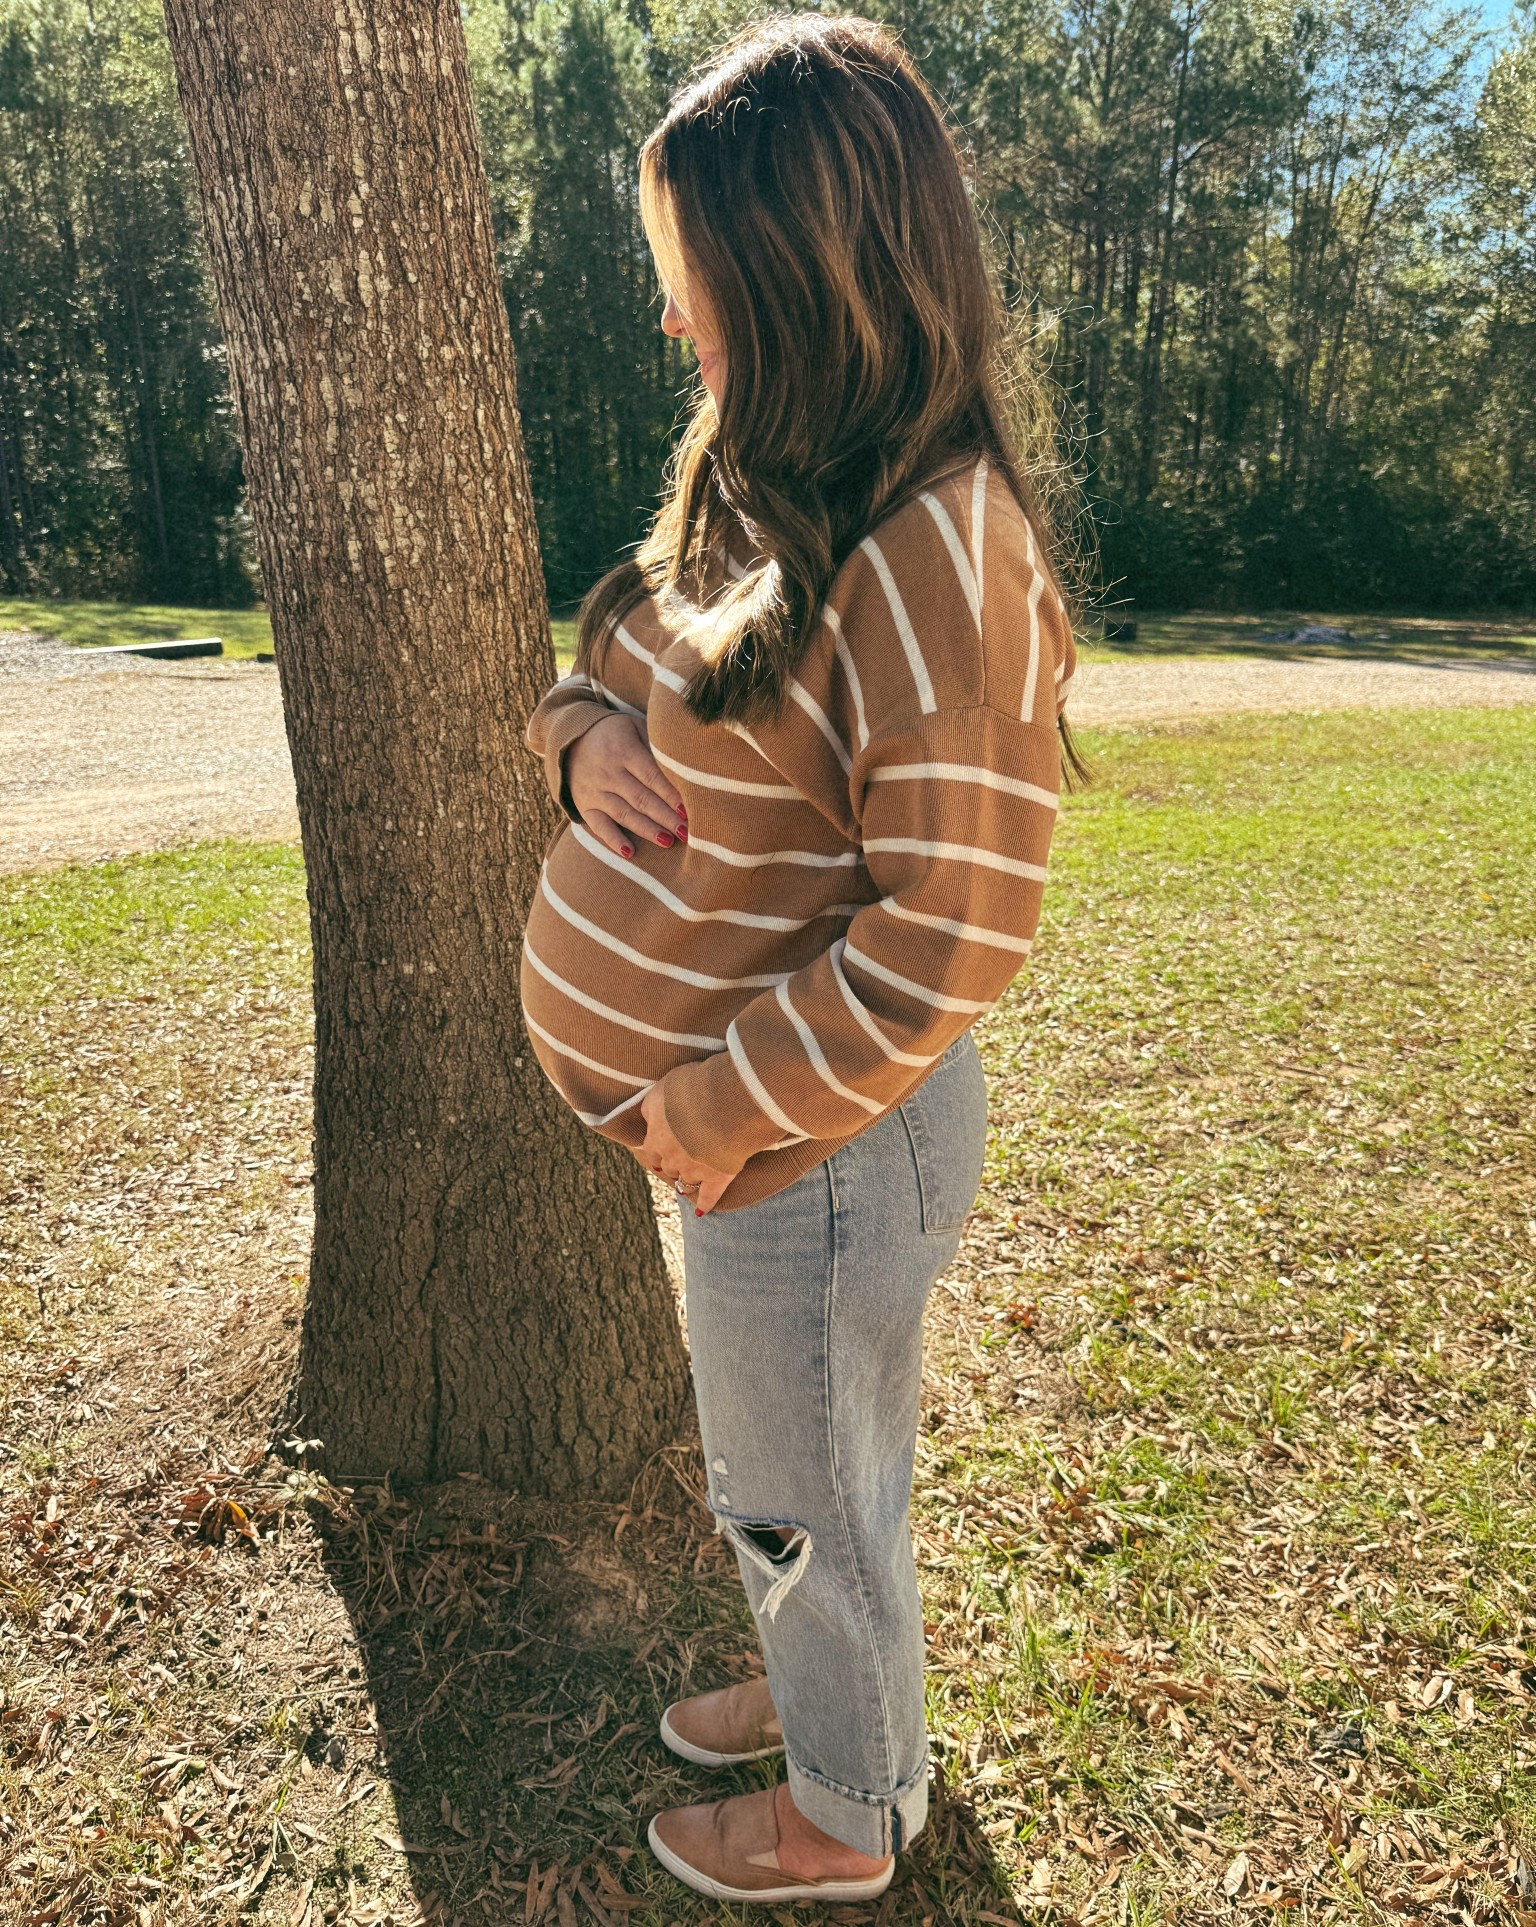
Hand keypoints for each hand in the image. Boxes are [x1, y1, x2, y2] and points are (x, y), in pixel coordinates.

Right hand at [565, 714, 685, 857]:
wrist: (571, 738)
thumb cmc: (615, 733)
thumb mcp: (634, 727)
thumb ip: (655, 744)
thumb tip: (684, 766)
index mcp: (624, 751)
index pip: (652, 776)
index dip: (671, 794)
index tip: (689, 810)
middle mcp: (608, 772)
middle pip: (641, 799)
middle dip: (665, 817)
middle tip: (687, 832)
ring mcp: (594, 791)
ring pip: (624, 814)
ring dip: (647, 830)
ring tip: (668, 842)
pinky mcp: (584, 805)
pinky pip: (598, 826)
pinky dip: (613, 840)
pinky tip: (629, 852)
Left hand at [639, 1082, 739, 1214]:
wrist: (721, 1103)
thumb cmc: (690, 1091)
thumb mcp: (660, 1090)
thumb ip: (651, 1106)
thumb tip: (647, 1118)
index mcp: (657, 1137)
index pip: (652, 1149)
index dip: (656, 1150)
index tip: (658, 1152)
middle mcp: (672, 1157)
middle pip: (667, 1167)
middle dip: (671, 1165)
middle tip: (676, 1163)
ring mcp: (695, 1170)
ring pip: (685, 1182)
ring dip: (685, 1181)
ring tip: (687, 1183)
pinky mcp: (718, 1176)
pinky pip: (710, 1196)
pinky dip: (706, 1203)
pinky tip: (703, 1211)